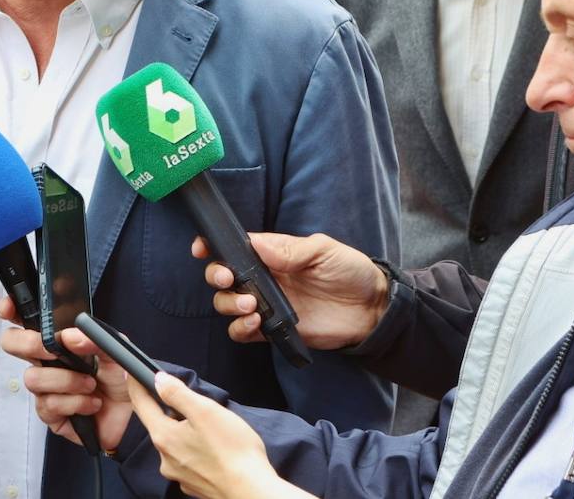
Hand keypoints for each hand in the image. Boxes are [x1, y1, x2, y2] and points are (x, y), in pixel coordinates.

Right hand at [0, 301, 133, 452]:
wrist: (132, 411)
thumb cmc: (119, 376)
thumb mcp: (115, 349)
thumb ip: (96, 337)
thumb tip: (70, 336)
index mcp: (56, 339)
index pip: (24, 318)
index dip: (10, 309)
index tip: (9, 308)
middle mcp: (45, 361)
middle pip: (11, 343)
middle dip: (28, 343)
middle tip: (52, 349)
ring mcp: (44, 387)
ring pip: (33, 378)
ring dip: (67, 380)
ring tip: (91, 384)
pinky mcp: (50, 413)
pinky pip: (49, 405)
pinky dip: (75, 402)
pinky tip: (91, 403)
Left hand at [127, 371, 313, 498]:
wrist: (252, 492)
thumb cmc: (233, 451)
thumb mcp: (205, 411)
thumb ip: (177, 394)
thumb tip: (158, 380)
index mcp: (164, 437)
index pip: (141, 405)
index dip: (137, 386)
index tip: (133, 374)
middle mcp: (166, 458)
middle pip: (158, 424)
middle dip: (166, 408)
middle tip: (183, 397)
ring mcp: (179, 473)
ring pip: (174, 442)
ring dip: (183, 430)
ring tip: (206, 424)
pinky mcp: (194, 483)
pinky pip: (187, 458)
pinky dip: (194, 448)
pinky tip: (211, 446)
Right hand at [194, 233, 388, 349]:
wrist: (371, 311)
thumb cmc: (350, 272)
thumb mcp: (323, 251)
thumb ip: (289, 249)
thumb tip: (254, 242)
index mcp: (271, 254)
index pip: (234, 247)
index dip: (213, 246)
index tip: (201, 247)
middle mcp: (263, 278)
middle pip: (222, 277)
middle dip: (216, 276)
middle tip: (229, 279)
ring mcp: (265, 305)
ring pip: (227, 305)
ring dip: (230, 304)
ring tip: (251, 305)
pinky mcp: (272, 329)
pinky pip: (242, 332)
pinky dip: (240, 328)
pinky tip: (255, 323)